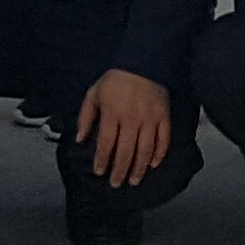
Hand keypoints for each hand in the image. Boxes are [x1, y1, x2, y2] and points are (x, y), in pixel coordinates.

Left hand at [78, 68, 174, 188]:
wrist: (144, 61)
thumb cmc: (116, 79)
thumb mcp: (94, 93)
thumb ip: (86, 117)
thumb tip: (80, 139)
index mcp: (113, 113)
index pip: (106, 144)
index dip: (102, 160)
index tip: (100, 172)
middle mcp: (132, 119)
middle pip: (126, 152)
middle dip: (120, 171)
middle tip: (116, 183)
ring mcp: (150, 119)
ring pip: (145, 150)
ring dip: (139, 168)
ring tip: (134, 180)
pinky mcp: (164, 116)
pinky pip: (164, 140)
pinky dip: (159, 154)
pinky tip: (153, 165)